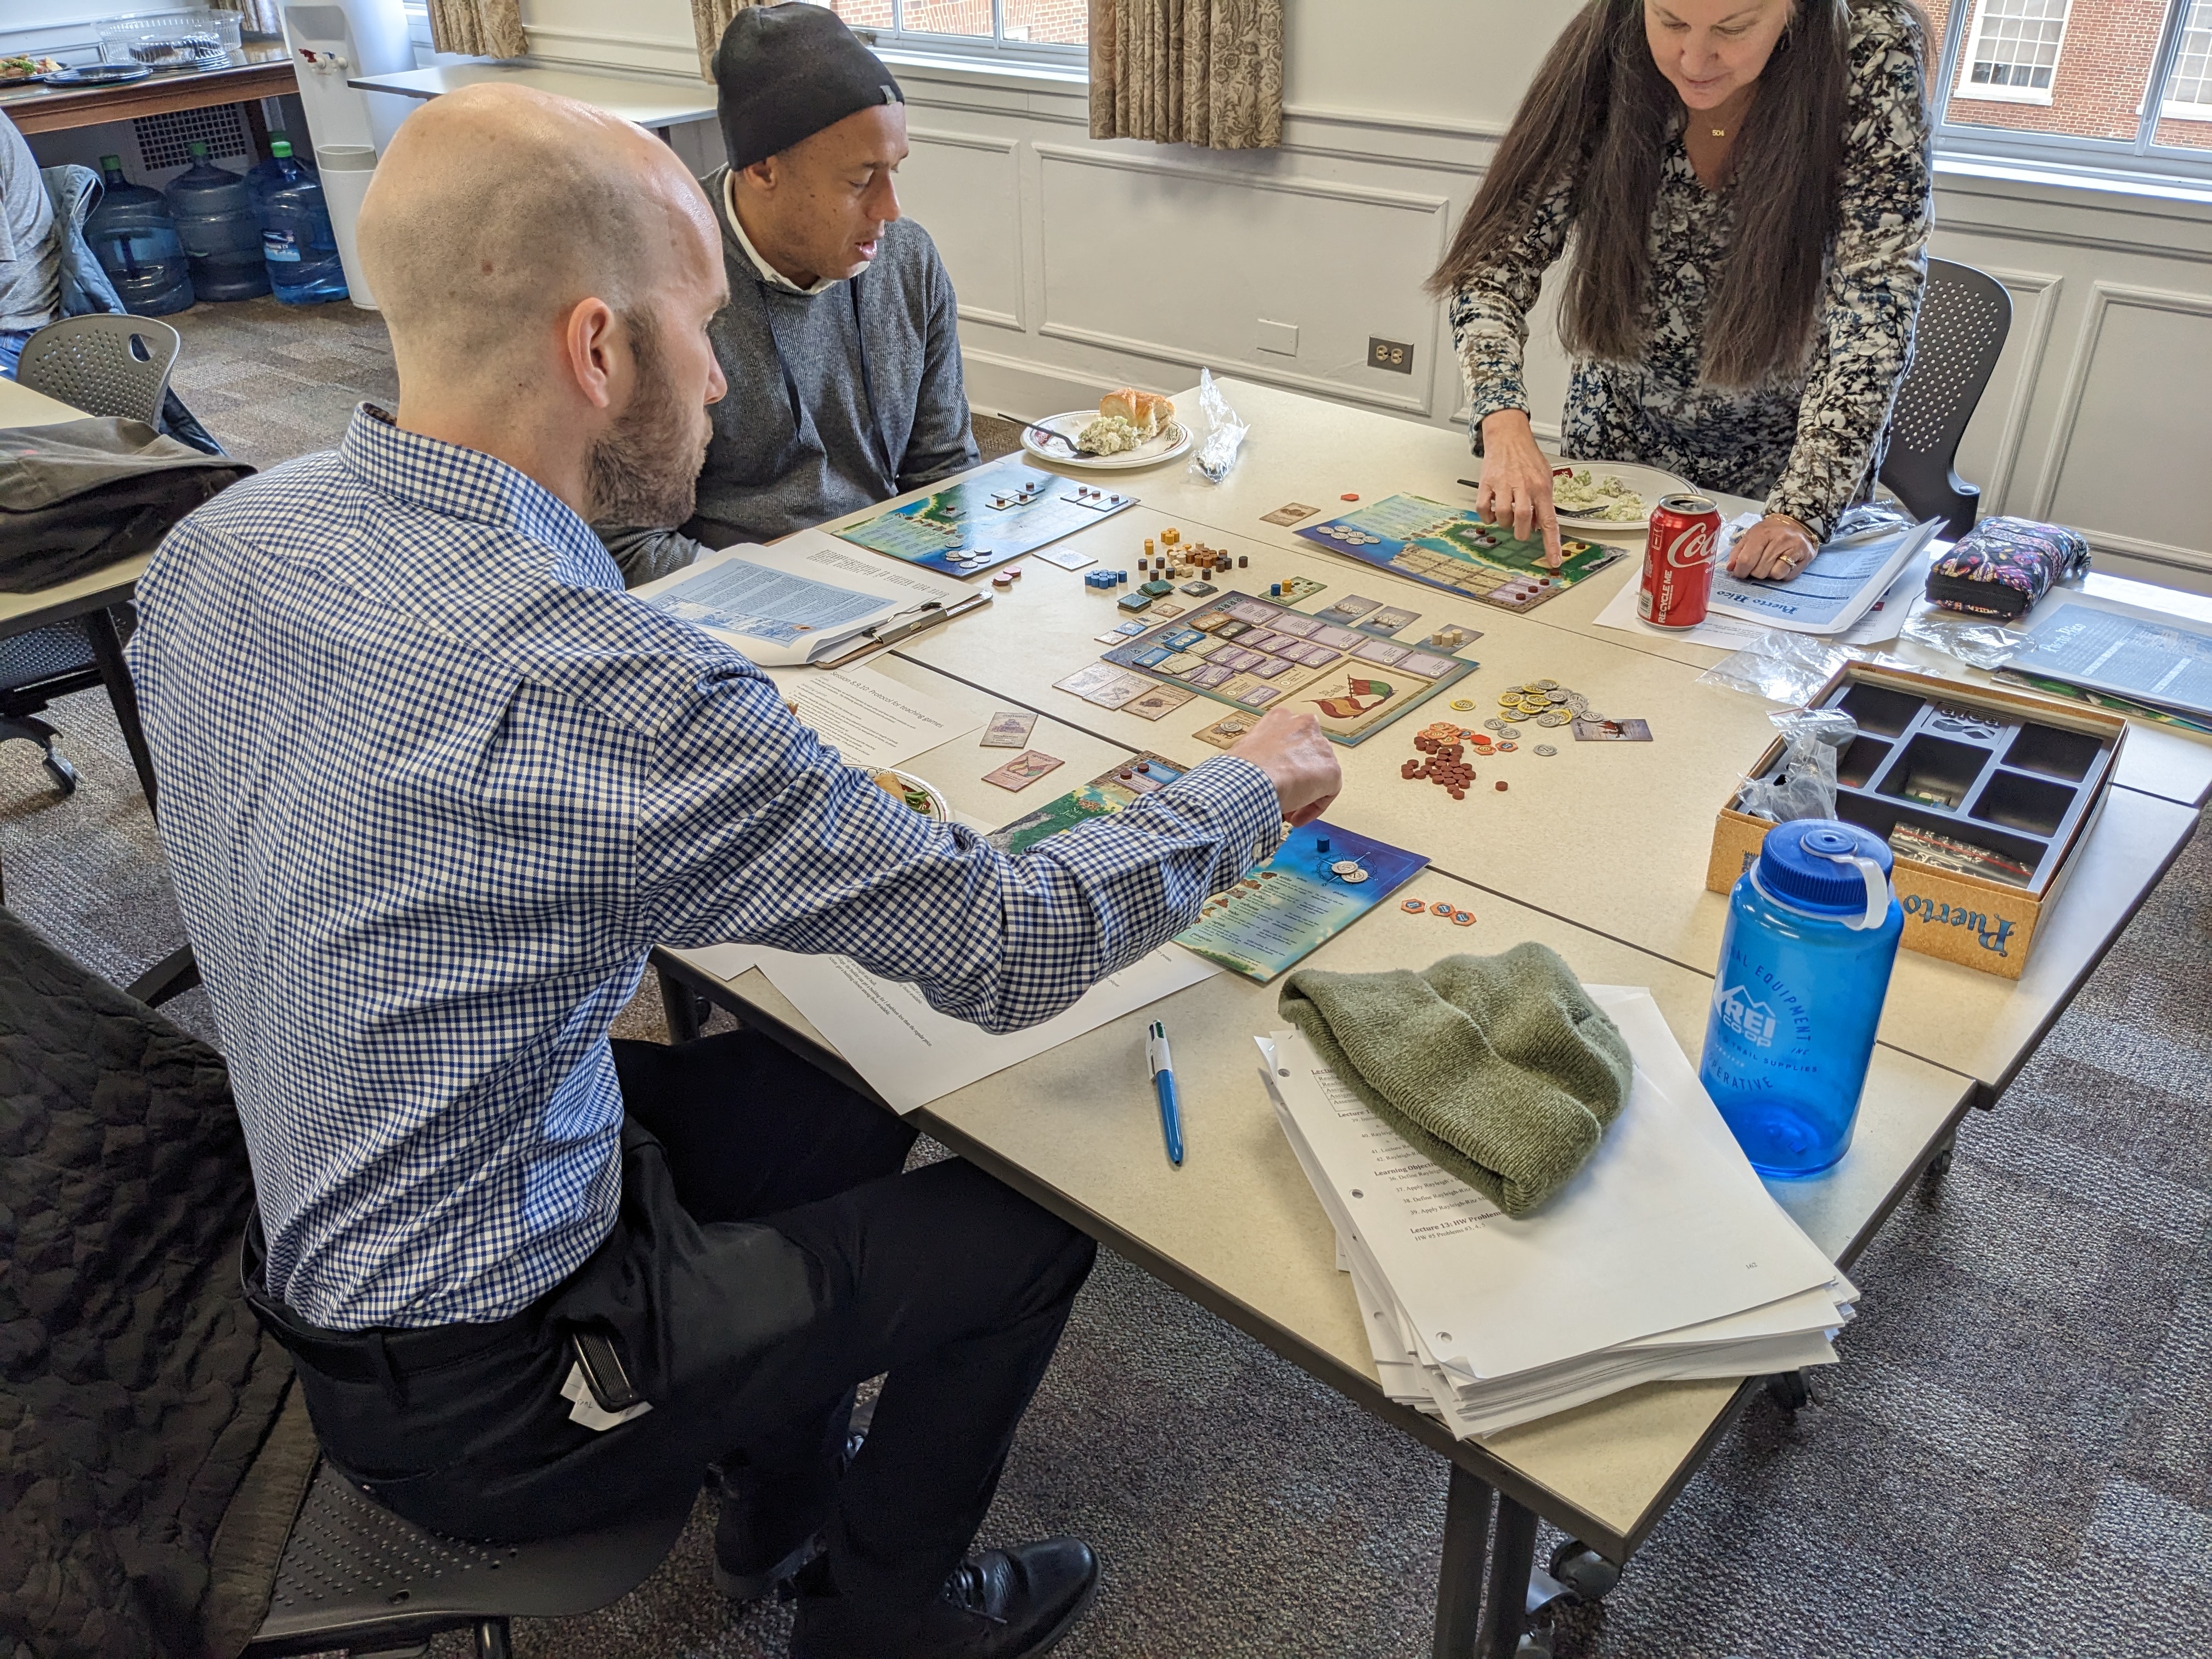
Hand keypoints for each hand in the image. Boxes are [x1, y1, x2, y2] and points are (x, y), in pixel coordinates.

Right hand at [1228, 708, 1340, 828]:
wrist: (1247, 781)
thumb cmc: (1240, 769)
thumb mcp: (1245, 750)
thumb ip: (1260, 755)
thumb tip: (1258, 770)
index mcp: (1281, 717)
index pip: (1291, 741)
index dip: (1283, 764)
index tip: (1275, 778)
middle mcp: (1305, 725)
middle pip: (1307, 757)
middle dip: (1297, 778)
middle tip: (1284, 795)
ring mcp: (1320, 747)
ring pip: (1319, 774)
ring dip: (1305, 793)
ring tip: (1288, 809)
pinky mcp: (1331, 769)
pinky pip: (1328, 793)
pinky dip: (1313, 807)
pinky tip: (1296, 816)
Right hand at [1475, 410, 1562, 568]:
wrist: (1508, 436)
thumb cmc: (1527, 457)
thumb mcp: (1545, 476)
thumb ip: (1543, 501)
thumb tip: (1540, 525)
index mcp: (1542, 487)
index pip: (1549, 521)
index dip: (1552, 544)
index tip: (1554, 561)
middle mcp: (1524, 486)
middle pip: (1523, 520)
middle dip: (1522, 532)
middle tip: (1521, 530)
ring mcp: (1504, 484)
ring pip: (1503, 516)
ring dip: (1504, 523)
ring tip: (1506, 517)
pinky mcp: (1487, 483)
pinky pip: (1484, 509)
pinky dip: (1487, 517)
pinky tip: (1491, 514)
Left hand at [1727, 514, 1815, 580]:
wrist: (1797, 523)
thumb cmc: (1770, 532)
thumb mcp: (1751, 536)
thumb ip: (1738, 552)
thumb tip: (1730, 568)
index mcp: (1762, 533)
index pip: (1746, 560)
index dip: (1740, 571)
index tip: (1741, 572)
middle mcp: (1779, 539)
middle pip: (1759, 571)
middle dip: (1755, 572)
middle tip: (1759, 564)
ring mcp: (1794, 547)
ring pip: (1773, 575)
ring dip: (1769, 573)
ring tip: (1771, 563)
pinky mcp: (1806, 556)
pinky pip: (1787, 576)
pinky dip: (1782, 574)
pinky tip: (1783, 564)